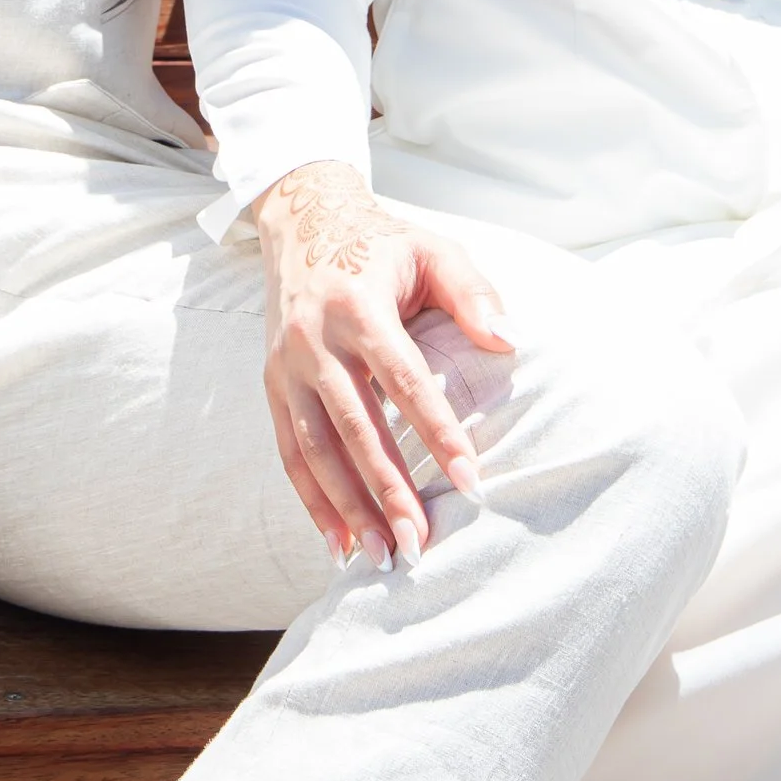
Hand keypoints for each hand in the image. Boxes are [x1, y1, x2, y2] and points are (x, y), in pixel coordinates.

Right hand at [249, 162, 513, 563]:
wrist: (304, 224)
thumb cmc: (383, 245)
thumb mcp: (433, 250)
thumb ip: (472, 292)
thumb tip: (509, 341)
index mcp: (358, 304)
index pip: (402, 379)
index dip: (436, 432)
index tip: (471, 481)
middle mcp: (314, 340)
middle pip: (354, 425)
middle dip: (387, 489)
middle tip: (419, 543)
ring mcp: (286, 366)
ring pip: (315, 448)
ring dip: (347, 506)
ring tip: (381, 556)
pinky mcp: (271, 384)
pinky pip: (289, 452)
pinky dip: (311, 500)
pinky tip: (338, 543)